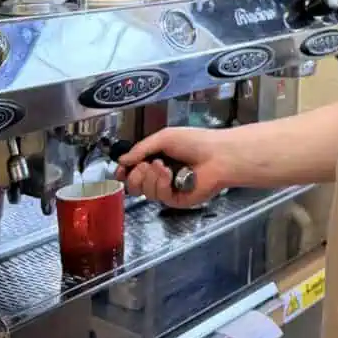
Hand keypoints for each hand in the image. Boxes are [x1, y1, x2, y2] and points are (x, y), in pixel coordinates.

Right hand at [116, 127, 235, 208]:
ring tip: (163, 165)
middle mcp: (162, 175)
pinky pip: (159, 196)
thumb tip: (122, 160)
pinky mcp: (177, 200)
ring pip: (144, 191)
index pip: (134, 170)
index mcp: (158, 158)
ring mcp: (169, 188)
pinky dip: (161, 183)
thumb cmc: (196, 142)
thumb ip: (140, 149)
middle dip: (135, 175)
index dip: (124, 172)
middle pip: (134, 185)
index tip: (119, 170)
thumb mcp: (164, 138)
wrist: (218, 156)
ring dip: (150, 177)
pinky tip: (169, 174)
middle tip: (144, 165)